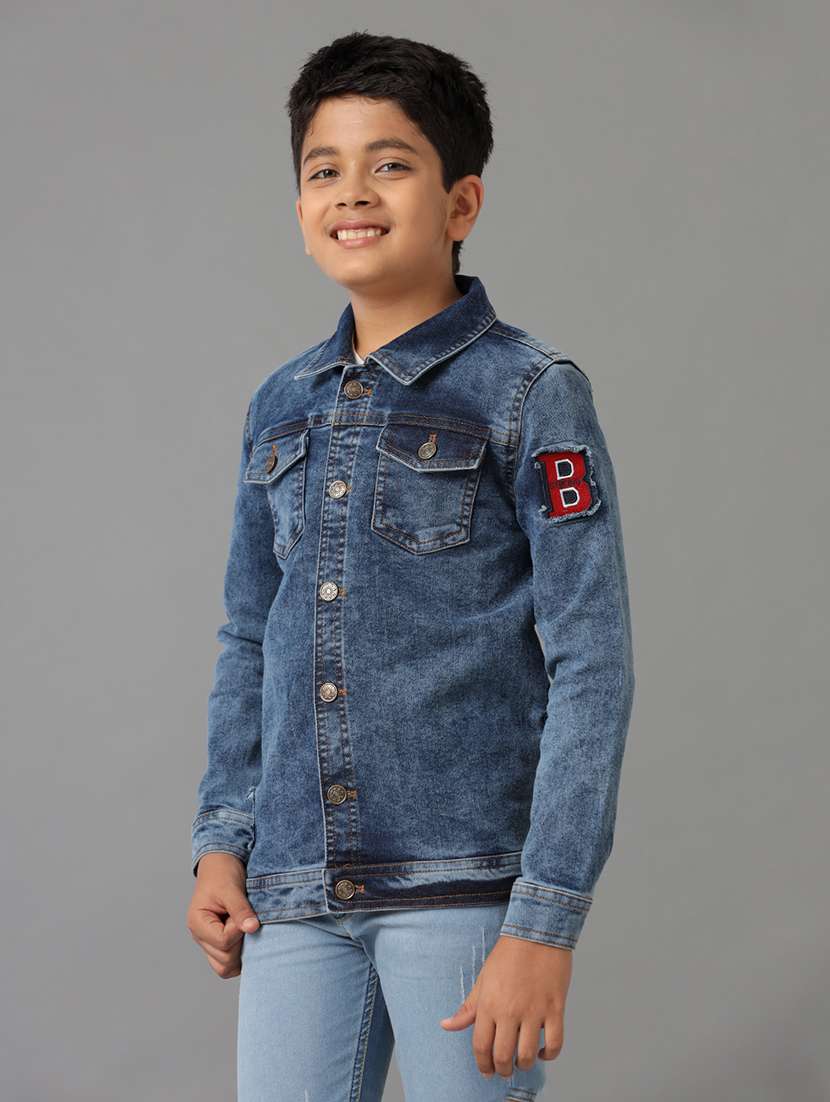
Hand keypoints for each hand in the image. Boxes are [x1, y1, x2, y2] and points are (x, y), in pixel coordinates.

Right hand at [186, 853, 260, 976]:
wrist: (221, 864)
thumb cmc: (223, 873)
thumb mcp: (231, 888)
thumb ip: (240, 909)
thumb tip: (252, 928)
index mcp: (197, 923)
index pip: (222, 942)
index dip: (238, 931)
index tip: (243, 913)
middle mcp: (200, 937)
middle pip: (223, 962)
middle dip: (240, 944)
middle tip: (244, 921)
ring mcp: (208, 942)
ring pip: (225, 967)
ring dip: (240, 953)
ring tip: (245, 929)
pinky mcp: (218, 943)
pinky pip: (228, 962)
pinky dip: (240, 955)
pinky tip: (246, 937)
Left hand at [439, 934, 571, 1078]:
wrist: (537, 932)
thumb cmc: (509, 954)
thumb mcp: (483, 979)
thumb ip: (468, 1008)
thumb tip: (446, 1026)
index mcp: (489, 1004)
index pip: (481, 1046)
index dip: (483, 1064)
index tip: (486, 1071)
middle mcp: (510, 1011)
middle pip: (503, 1056)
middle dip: (502, 1070)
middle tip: (504, 1070)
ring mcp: (534, 1011)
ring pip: (528, 1055)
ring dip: (524, 1065)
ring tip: (522, 1061)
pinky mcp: (555, 1008)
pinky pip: (555, 1043)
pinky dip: (549, 1054)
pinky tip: (543, 1051)